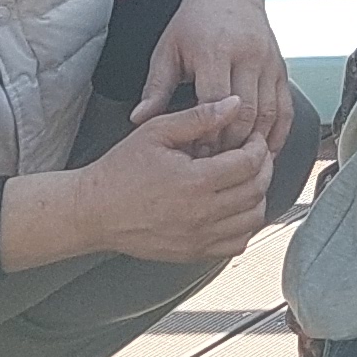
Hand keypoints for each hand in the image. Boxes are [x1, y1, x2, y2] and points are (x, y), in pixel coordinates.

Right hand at [72, 97, 270, 264]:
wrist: (93, 211)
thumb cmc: (120, 171)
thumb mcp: (156, 131)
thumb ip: (199, 117)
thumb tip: (234, 104)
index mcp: (194, 181)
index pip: (250, 163)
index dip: (258, 146)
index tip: (252, 138)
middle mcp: (201, 214)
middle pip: (257, 190)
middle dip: (263, 168)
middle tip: (255, 155)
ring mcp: (198, 237)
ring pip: (252, 219)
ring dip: (257, 197)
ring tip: (245, 180)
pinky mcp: (193, 252)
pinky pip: (236, 244)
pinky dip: (244, 226)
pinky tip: (233, 208)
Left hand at [140, 0, 291, 158]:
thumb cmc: (193, 25)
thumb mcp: (168, 50)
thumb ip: (156, 87)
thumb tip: (139, 119)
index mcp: (215, 50)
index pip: (215, 102)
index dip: (207, 133)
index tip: (194, 154)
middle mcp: (248, 55)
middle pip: (245, 111)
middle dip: (230, 144)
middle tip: (214, 166)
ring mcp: (269, 62)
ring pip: (269, 113)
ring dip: (255, 143)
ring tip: (237, 164)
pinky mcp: (282, 69)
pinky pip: (286, 108)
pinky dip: (278, 134)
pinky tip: (265, 151)